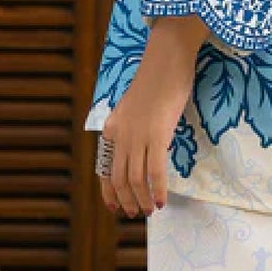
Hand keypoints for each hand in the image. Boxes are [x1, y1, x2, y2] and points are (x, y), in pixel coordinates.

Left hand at [99, 14, 211, 217]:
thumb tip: (139, 150)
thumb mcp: (136, 107)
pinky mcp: (158, 134)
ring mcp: (138, 135)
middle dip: (126, 200)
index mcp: (112, 129)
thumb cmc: (157, 79)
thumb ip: (133, 127)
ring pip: (135, 178)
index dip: (109, 192)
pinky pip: (155, 170)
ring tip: (148, 211)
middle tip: (136, 213)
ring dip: (141, 200)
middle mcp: (121, 134)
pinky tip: (161, 201)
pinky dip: (157, 189)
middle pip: (119, 178)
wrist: (167, 57)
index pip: (104, 169)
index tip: (115, 208)